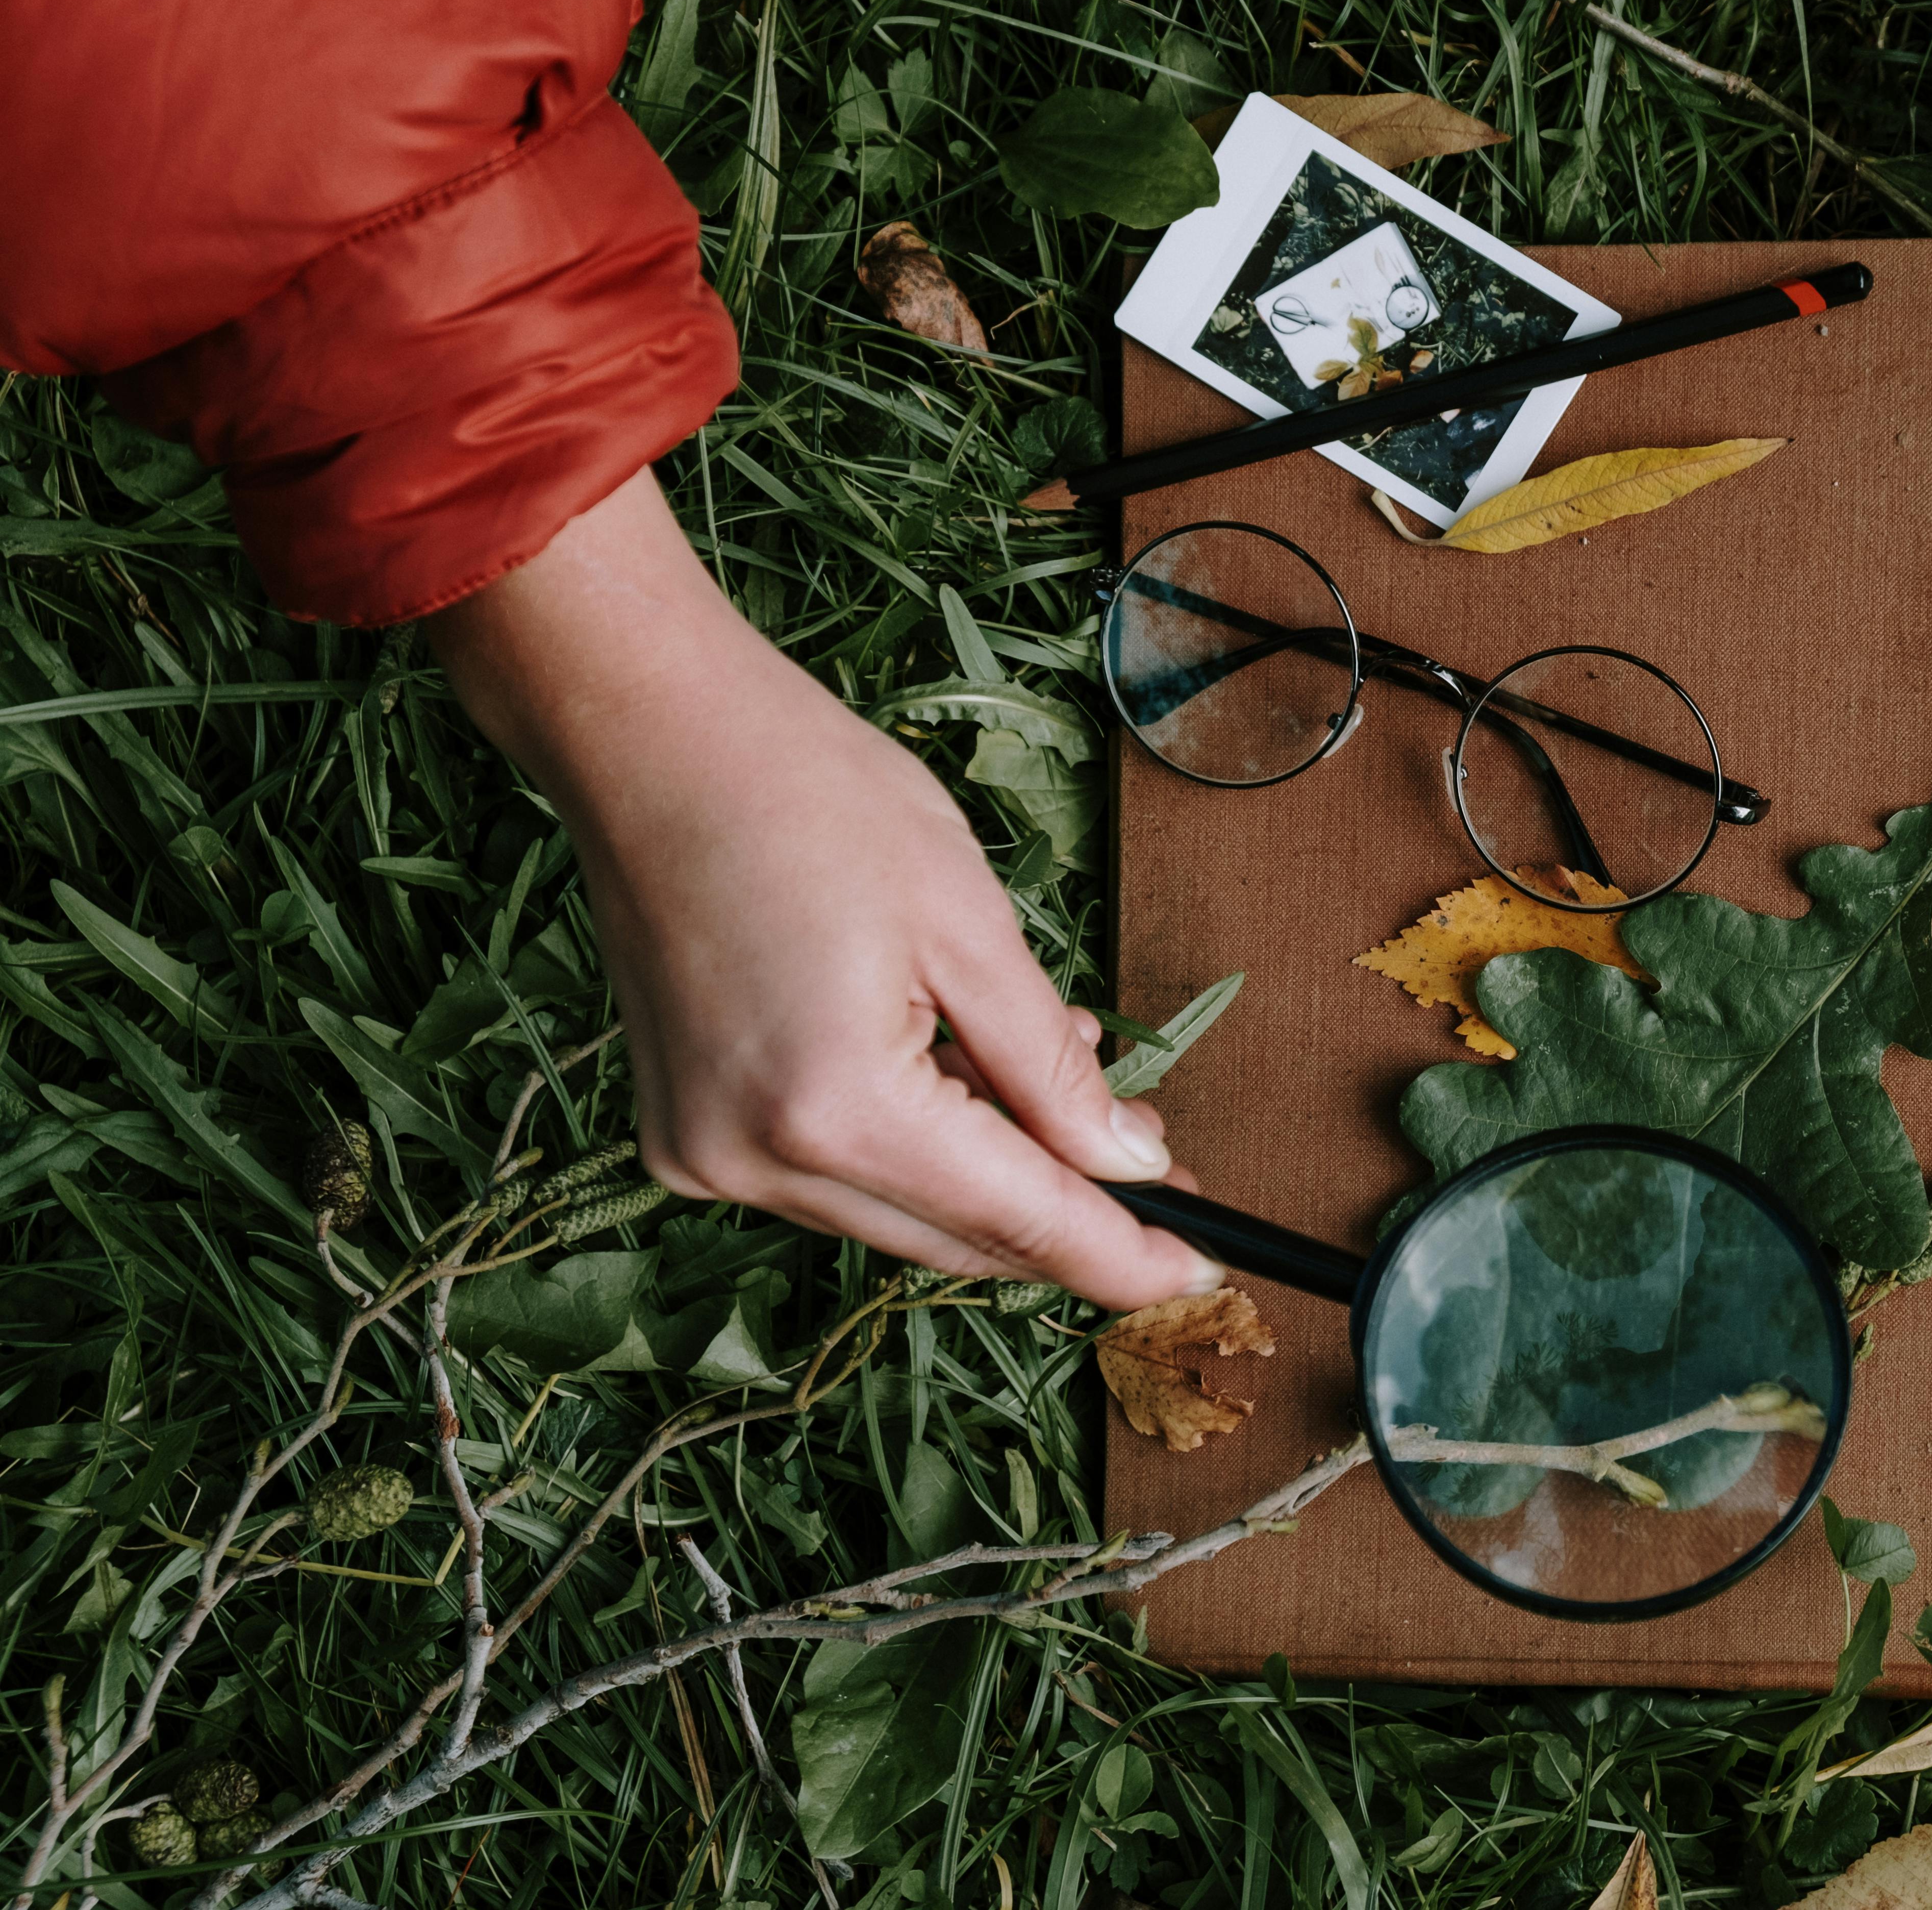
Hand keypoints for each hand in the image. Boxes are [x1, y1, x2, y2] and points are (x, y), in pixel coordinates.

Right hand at [426, 469, 1224, 1308]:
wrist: (649, 736)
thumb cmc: (808, 797)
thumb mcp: (971, 926)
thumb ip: (1052, 1069)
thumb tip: (1128, 1164)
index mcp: (836, 1109)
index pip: (1019, 1224)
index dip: (1122, 1257)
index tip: (1208, 1270)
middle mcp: (757, 1161)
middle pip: (959, 1240)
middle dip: (1068, 1212)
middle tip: (1159, 1164)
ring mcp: (707, 1158)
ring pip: (900, 1217)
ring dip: (991, 1172)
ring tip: (1060, 1079)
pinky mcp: (685, 1137)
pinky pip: (834, 1179)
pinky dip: (913, 1145)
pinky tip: (959, 1072)